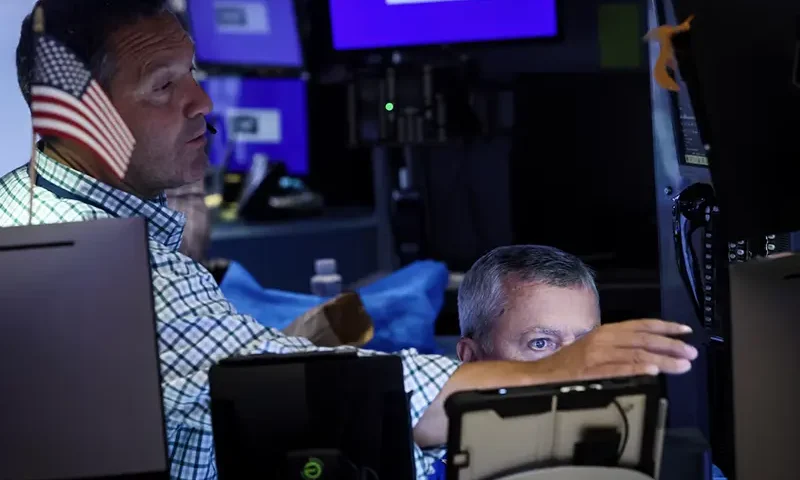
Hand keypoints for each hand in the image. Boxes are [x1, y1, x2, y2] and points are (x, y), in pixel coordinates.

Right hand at [535, 319, 696, 380]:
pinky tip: (652, 371)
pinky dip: (636, 369)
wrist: (541, 374)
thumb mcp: (593, 347)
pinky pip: (617, 369)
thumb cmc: (567, 363)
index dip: (664, 327)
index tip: (685, 331)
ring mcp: (597, 355)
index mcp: (605, 331)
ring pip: (636, 354)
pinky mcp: (591, 372)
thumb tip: (646, 351)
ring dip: (661, 359)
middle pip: (643, 339)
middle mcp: (603, 339)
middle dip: (670, 345)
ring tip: (681, 365)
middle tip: (691, 352)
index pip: (640, 325)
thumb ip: (617, 346)